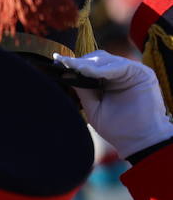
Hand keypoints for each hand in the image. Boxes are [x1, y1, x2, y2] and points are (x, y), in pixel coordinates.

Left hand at [53, 51, 172, 159]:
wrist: (137, 140)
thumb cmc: (116, 127)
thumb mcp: (93, 107)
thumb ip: (83, 90)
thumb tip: (65, 73)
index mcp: (108, 81)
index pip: (90, 65)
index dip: (74, 63)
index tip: (57, 60)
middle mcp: (120, 74)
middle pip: (98, 59)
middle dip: (80, 62)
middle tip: (64, 63)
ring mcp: (132, 72)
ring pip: (108, 60)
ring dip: (89, 64)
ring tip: (74, 67)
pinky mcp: (142, 74)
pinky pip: (121, 66)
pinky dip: (104, 68)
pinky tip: (88, 72)